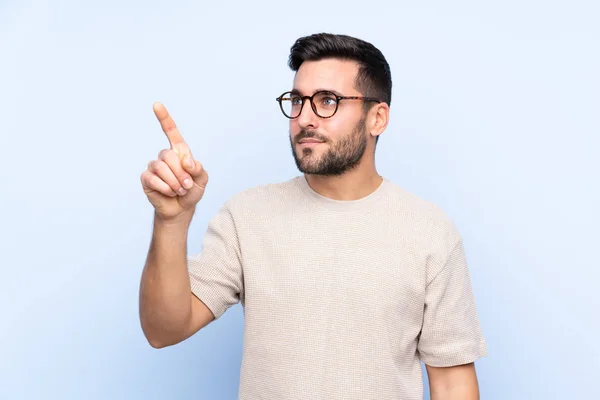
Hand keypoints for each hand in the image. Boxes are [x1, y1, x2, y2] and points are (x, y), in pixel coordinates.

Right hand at [141, 103, 208, 221]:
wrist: (181, 209)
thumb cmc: (192, 191)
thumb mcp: (202, 179)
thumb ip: (198, 168)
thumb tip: (186, 161)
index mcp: (178, 151)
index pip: (170, 131)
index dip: (164, 117)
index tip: (156, 104)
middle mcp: (164, 156)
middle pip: (168, 155)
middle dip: (181, 173)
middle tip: (187, 185)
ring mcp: (154, 166)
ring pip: (161, 167)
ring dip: (174, 182)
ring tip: (179, 190)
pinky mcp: (146, 178)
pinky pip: (154, 179)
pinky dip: (165, 188)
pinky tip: (169, 193)